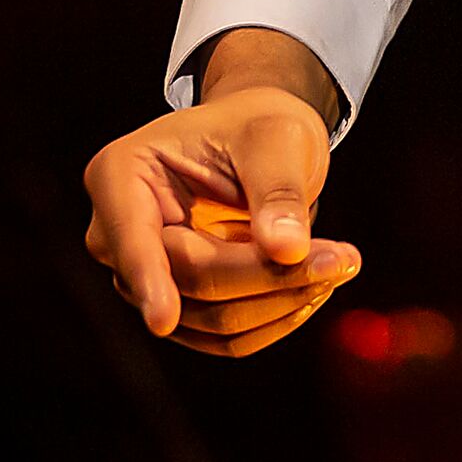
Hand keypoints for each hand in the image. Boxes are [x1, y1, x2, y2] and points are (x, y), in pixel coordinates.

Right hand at [83, 29, 359, 358]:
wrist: (261, 142)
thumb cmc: (260, 124)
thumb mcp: (277, 136)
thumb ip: (278, 190)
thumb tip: (286, 249)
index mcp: (121, 176)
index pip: (134, 238)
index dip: (150, 278)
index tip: (162, 320)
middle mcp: (117, 234)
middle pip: (187, 280)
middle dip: (267, 277)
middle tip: (344, 259)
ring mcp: (145, 276)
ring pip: (209, 319)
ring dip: (280, 301)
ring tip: (341, 262)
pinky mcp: (178, 306)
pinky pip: (224, 336)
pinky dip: (274, 316)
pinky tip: (315, 285)